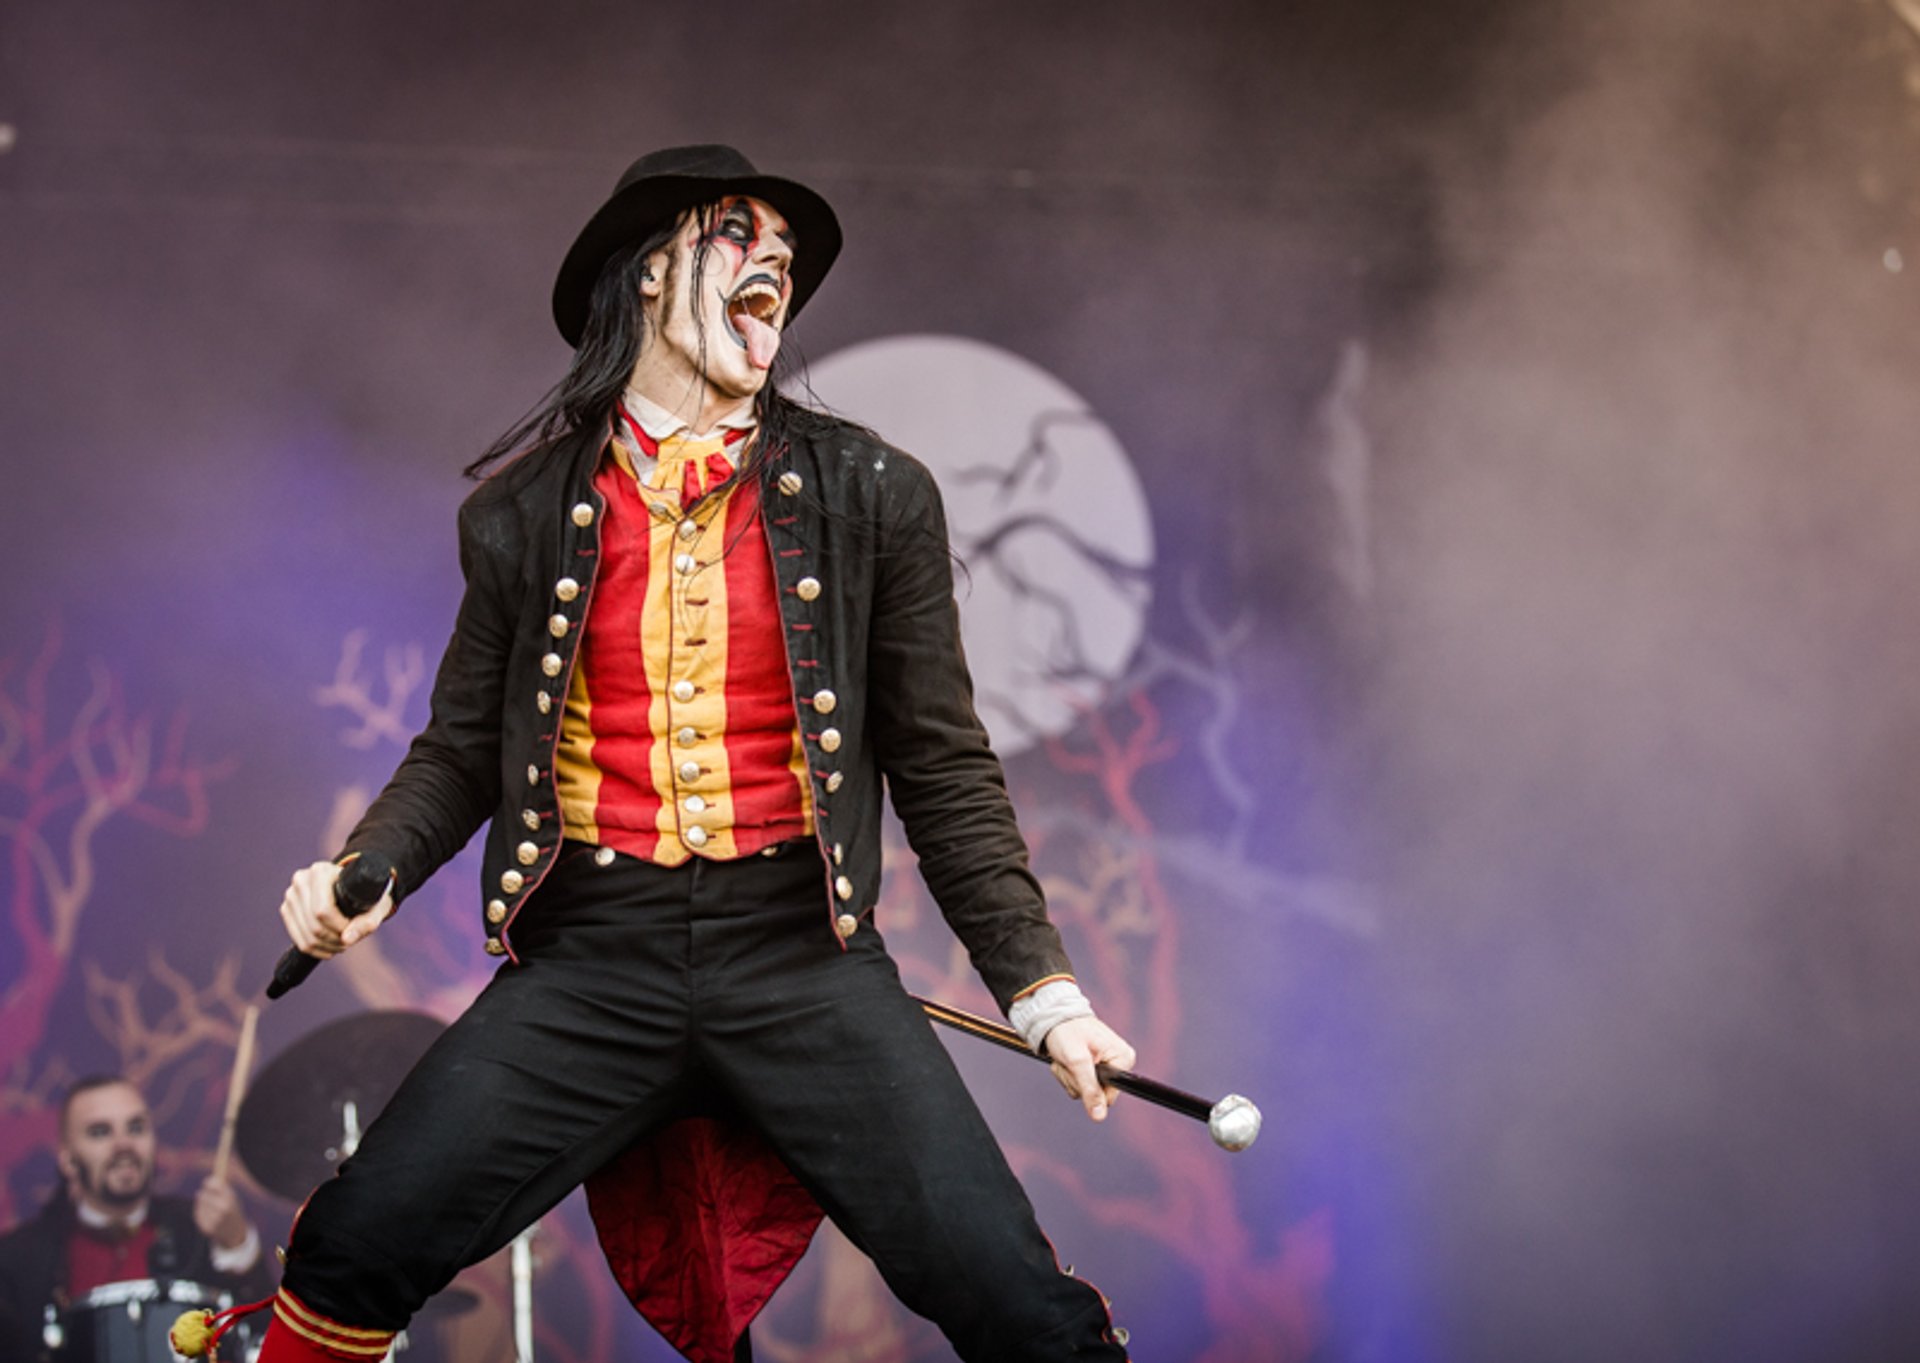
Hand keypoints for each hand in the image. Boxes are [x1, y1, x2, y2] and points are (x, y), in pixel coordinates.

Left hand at [193, 1175, 251, 1250]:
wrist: (235, 1233)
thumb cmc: (233, 1211)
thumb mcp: (233, 1199)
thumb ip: (223, 1189)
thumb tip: (210, 1178)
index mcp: (230, 1201)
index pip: (216, 1187)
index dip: (209, 1182)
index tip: (207, 1181)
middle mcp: (221, 1210)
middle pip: (205, 1195)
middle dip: (204, 1192)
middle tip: (204, 1191)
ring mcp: (213, 1219)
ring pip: (200, 1204)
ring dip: (201, 1202)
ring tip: (208, 1205)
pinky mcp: (205, 1227)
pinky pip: (197, 1214)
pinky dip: (200, 1211)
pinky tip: (206, 1213)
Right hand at [278, 860, 394, 956]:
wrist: (354, 885)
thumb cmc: (368, 894)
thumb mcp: (376, 905)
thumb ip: (367, 922)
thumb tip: (347, 940)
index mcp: (321, 871)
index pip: (323, 910)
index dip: (339, 927)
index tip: (353, 928)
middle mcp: (301, 880)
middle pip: (314, 925)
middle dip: (334, 939)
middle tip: (349, 941)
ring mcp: (291, 895)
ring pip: (307, 935)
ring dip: (327, 946)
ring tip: (342, 944)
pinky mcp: (287, 909)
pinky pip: (299, 940)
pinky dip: (316, 949)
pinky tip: (330, 948)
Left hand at [1044, 1016, 1136, 1122]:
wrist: (1053, 1017)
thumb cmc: (1066, 1031)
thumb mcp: (1077, 1061)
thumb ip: (1090, 1089)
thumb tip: (1100, 1116)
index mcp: (1123, 1059)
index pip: (1110, 1096)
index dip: (1091, 1090)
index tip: (1079, 1070)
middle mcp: (1119, 1063)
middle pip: (1097, 1095)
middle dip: (1077, 1082)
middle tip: (1069, 1062)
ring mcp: (1106, 1066)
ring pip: (1085, 1092)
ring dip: (1069, 1078)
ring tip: (1066, 1058)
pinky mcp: (1093, 1068)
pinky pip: (1079, 1085)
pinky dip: (1067, 1075)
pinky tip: (1065, 1060)